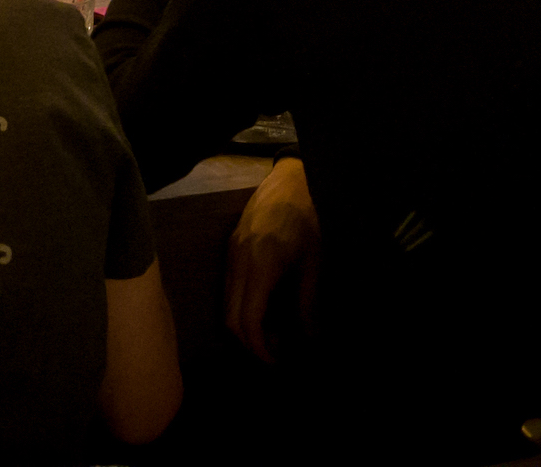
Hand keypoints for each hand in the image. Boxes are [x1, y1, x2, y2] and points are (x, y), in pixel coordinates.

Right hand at [225, 158, 319, 364]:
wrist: (292, 177)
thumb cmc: (309, 217)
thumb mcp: (315, 262)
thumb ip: (308, 303)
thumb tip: (311, 339)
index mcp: (261, 266)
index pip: (248, 321)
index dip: (260, 349)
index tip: (278, 362)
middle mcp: (239, 262)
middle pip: (230, 318)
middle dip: (250, 343)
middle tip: (276, 353)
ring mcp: (231, 253)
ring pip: (226, 304)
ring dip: (245, 326)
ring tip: (274, 332)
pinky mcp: (230, 247)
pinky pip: (228, 287)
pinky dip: (242, 306)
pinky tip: (266, 307)